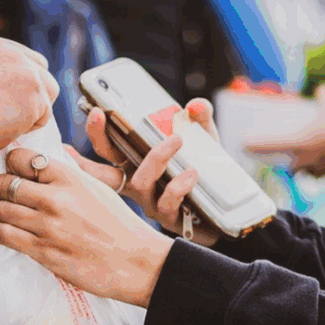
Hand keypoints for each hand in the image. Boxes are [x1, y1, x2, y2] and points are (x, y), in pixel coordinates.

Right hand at [0, 32, 58, 163]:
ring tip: (7, 125)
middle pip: (37, 67)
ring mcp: (22, 69)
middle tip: (12, 115)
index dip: (11, 81)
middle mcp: (4, 49)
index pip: (11, 57)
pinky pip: (44, 115)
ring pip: (46, 90)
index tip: (2, 98)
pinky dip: (29, 128)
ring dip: (33, 109)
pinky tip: (6, 132)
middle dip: (29, 91)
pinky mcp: (34, 93)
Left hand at [0, 144, 172, 307]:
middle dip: (0, 188)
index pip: (23, 158)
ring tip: (3, 214)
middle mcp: (56, 199)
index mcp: (70, 178)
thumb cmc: (119, 225)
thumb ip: (67, 177)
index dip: (12, 163)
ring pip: (1, 210)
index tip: (11, 169)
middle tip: (3, 193)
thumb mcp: (96, 188)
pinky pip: (4, 235)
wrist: (135, 262)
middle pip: (5, 184)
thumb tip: (40, 165)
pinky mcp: (43, 252)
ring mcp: (48, 226)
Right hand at [81, 98, 219, 246]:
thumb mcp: (204, 141)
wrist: (228, 209)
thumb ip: (200, 120)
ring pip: (140, 181)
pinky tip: (192, 174)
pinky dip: (177, 186)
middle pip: (105, 169)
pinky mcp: (170, 218)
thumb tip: (196, 105)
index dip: (97, 132)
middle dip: (98, 141)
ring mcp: (151, 203)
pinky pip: (166, 202)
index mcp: (137, 164)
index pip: (109, 149)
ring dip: (155, 158)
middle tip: (99, 115)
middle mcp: (137, 185)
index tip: (96, 111)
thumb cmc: (205, 173)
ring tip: (177, 139)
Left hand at [251, 89, 324, 176]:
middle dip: (293, 158)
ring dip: (320, 156)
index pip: (272, 145)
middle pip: (294, 164)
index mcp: (301, 145)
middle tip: (291, 153)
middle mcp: (311, 162)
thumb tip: (323, 92)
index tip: (243, 146)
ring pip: (316, 166)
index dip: (257, 145)